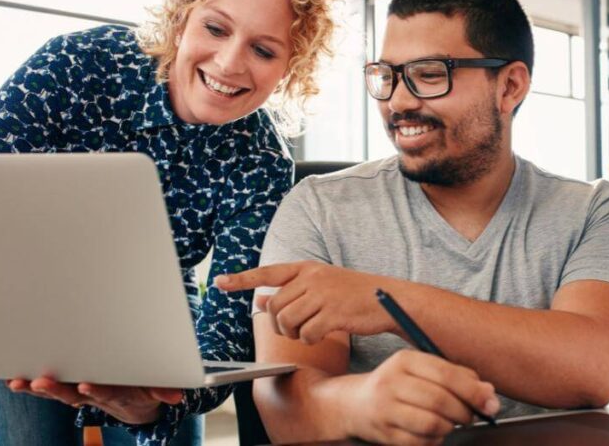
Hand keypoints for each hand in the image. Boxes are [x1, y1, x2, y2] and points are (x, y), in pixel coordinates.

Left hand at [7, 376, 182, 424]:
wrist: (133, 407)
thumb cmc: (144, 390)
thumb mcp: (157, 390)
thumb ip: (165, 391)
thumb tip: (177, 396)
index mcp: (117, 393)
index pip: (107, 393)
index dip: (96, 391)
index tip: (86, 387)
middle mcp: (94, 396)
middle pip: (74, 395)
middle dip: (57, 389)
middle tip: (41, 383)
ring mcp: (79, 395)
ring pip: (57, 393)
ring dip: (38, 389)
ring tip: (20, 383)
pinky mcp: (69, 390)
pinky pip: (48, 390)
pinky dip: (30, 386)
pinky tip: (14, 380)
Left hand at [216, 261, 395, 342]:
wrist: (389, 298)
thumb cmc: (353, 294)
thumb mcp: (321, 285)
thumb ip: (292, 291)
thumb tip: (260, 298)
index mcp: (307, 268)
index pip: (268, 272)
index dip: (242, 279)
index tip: (219, 282)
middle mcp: (312, 277)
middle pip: (275, 306)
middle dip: (279, 324)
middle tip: (296, 329)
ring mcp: (323, 294)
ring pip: (287, 321)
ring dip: (294, 333)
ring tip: (310, 332)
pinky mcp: (334, 313)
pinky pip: (307, 333)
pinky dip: (310, 340)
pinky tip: (322, 336)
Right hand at [345, 350, 499, 444]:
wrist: (355, 404)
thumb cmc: (398, 385)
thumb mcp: (422, 370)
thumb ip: (457, 376)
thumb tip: (488, 392)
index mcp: (405, 360)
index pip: (446, 374)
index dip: (473, 390)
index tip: (490, 401)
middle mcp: (391, 382)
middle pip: (440, 400)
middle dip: (464, 412)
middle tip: (470, 415)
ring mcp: (384, 409)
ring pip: (432, 424)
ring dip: (449, 427)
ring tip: (449, 422)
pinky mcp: (384, 434)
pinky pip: (421, 442)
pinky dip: (435, 440)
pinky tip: (433, 432)